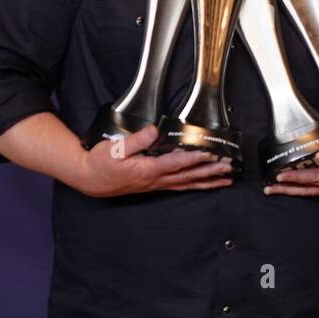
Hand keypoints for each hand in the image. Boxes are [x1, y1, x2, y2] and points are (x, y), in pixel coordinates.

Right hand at [77, 124, 233, 197]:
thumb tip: (155, 130)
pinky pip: (180, 187)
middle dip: (210, 171)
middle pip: (188, 176)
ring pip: (187, 184)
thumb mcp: (115, 148)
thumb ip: (137, 140)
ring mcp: (156, 184)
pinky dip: (195, 185)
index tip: (210, 153)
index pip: (176, 163)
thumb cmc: (102, 162)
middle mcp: (155, 179)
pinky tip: (206, 185)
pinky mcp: (155, 185)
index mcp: (148, 169)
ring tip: (226, 180)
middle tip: (228, 167)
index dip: (194, 158)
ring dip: (207, 182)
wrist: (90, 179)